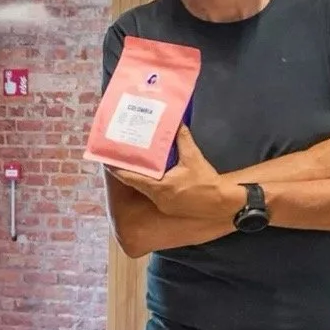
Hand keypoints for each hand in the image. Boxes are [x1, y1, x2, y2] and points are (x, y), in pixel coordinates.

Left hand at [109, 126, 239, 218]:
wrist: (221, 203)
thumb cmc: (206, 181)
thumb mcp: (194, 157)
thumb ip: (183, 139)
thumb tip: (177, 122)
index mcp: (160, 186)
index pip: (131, 178)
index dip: (117, 170)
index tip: (107, 161)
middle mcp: (157, 197)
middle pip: (135, 183)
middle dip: (127, 171)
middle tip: (120, 158)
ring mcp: (162, 204)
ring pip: (144, 189)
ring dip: (138, 178)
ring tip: (133, 164)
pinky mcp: (168, 207)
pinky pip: (153, 194)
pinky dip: (149, 184)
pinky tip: (150, 175)